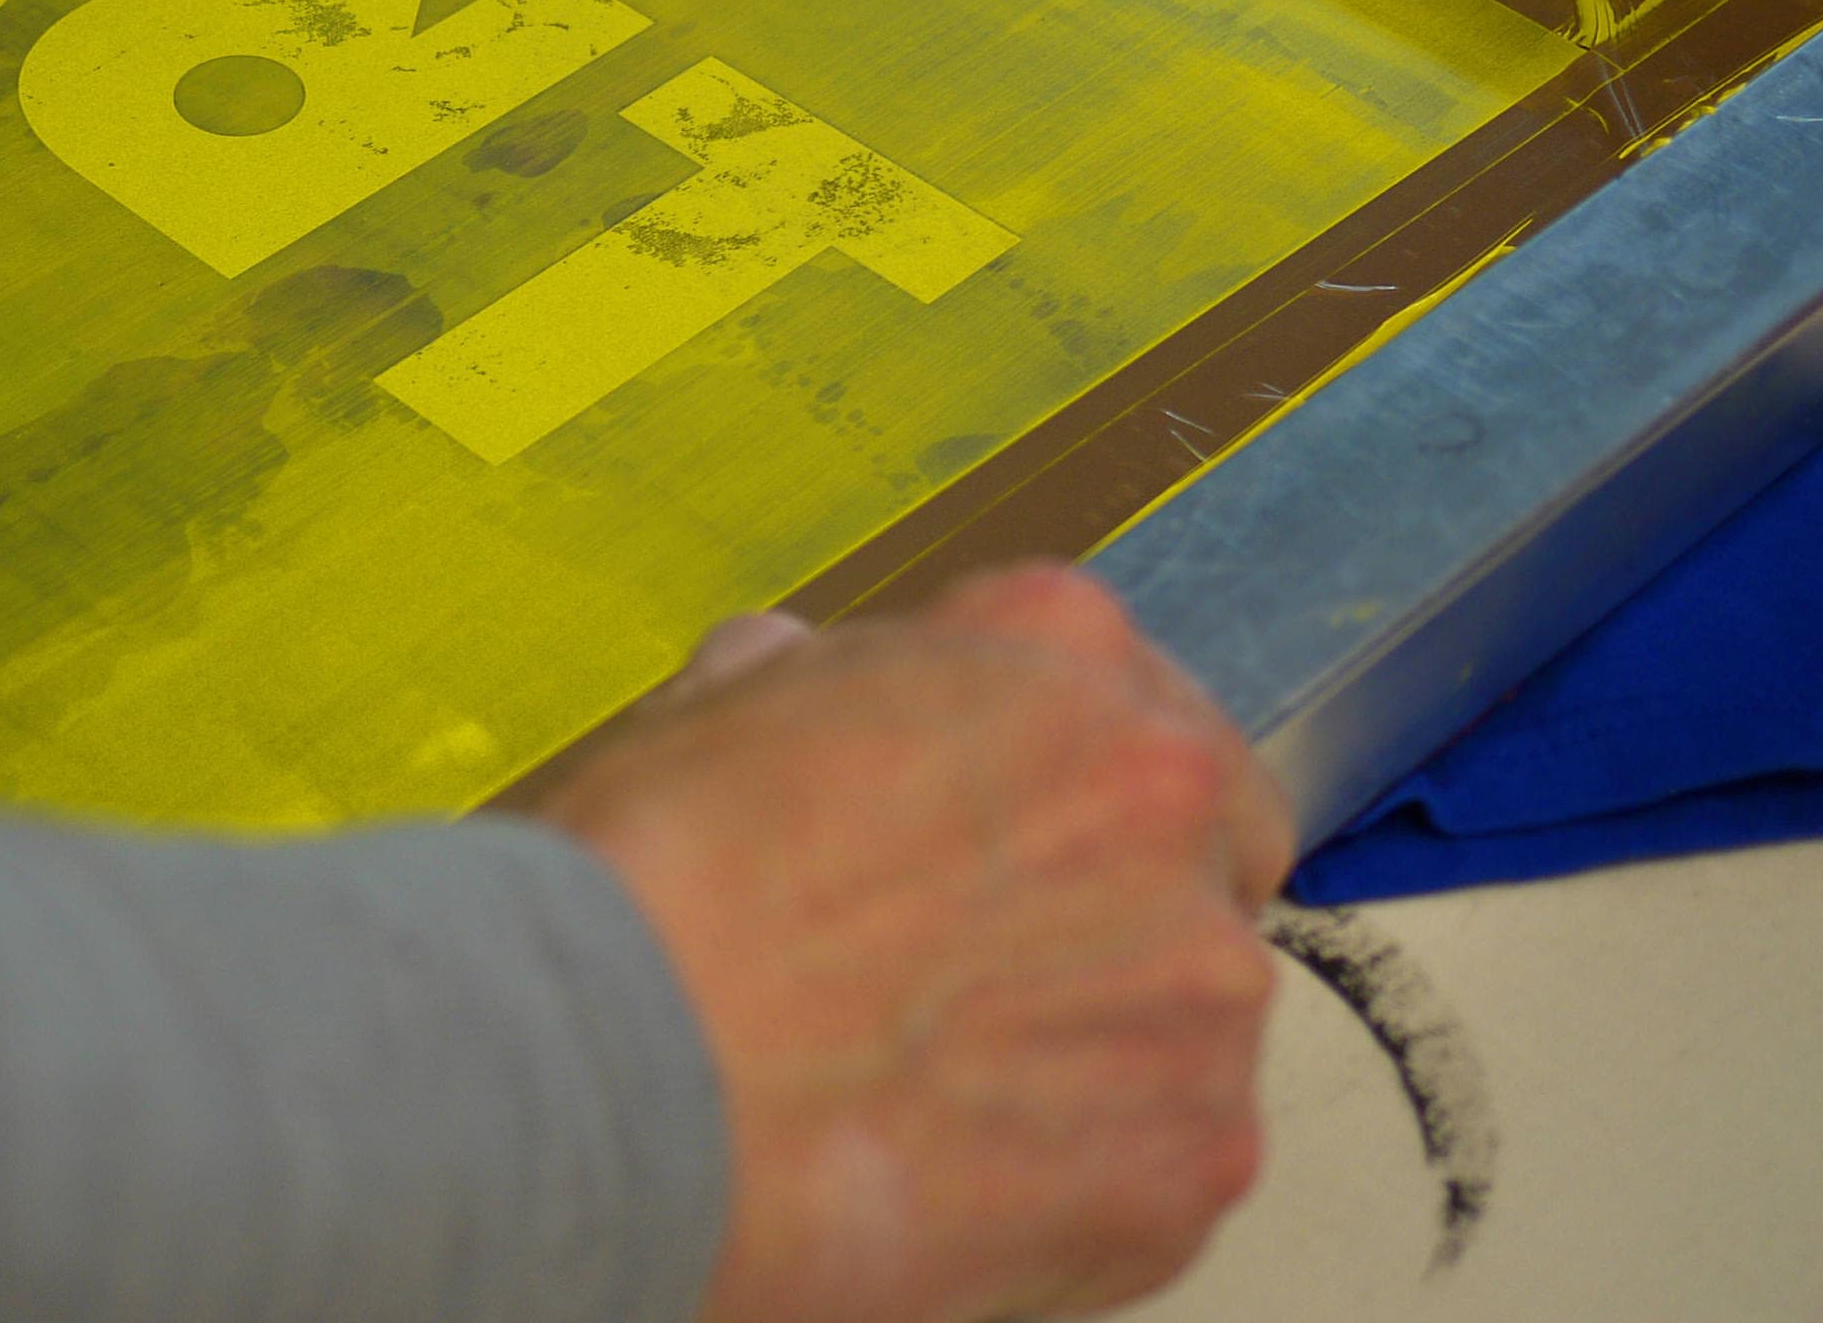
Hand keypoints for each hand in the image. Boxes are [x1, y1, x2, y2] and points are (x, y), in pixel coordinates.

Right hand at [533, 565, 1292, 1322]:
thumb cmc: (649, 895)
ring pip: (1186, 1013)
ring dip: (1098, 1042)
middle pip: (1201, 845)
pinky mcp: (1199, 1151)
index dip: (1045, 776)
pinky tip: (954, 1166)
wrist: (621, 1075)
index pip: (1122, 690)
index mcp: (1059, 649)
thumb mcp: (722, 703)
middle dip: (1112, 902)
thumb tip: (808, 686)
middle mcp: (1164, 793)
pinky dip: (1085, 1172)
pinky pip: (1168, 1158)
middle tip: (977, 965)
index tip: (996, 831)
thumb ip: (829, 684)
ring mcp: (1199, 981)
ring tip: (934, 1085)